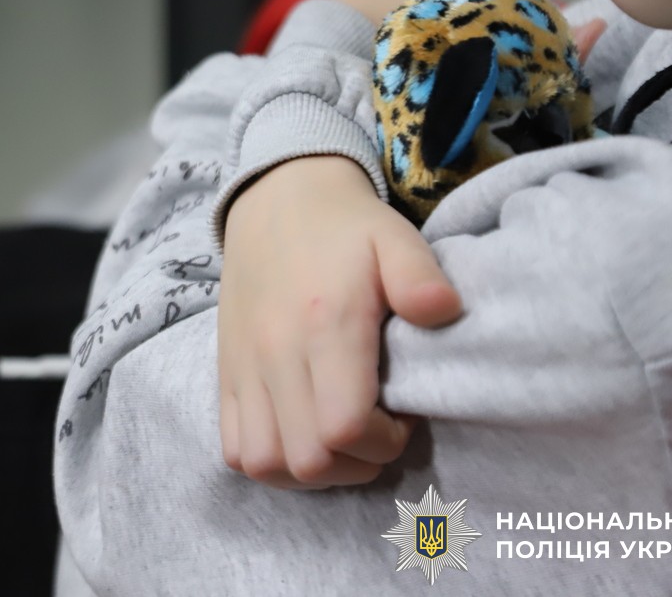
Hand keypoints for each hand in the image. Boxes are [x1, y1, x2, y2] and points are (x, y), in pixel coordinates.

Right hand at [218, 155, 461, 489]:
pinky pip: (233, 448)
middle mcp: (276, 352)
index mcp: (325, 324)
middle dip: (355, 465)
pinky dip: (269, 460)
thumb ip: (420, 275)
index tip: (405, 417)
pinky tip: (302, 436)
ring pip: (264, 463)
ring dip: (310, 471)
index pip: (345, 427)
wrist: (276, 200)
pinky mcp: (227, 374)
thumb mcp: (394, 236)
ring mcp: (245, 367)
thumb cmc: (346, 229)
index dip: (384, 442)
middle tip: (378, 434)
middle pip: (307, 459)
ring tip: (340, 442)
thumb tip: (445, 313)